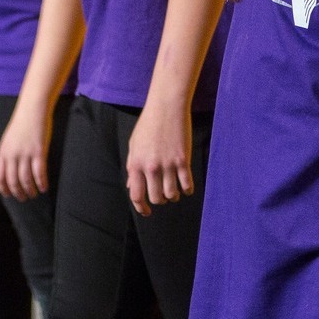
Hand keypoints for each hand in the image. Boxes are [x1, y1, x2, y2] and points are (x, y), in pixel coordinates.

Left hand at [0, 99, 51, 201]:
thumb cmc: (22, 122)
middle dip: (18, 193)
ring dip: (30, 190)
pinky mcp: (39, 151)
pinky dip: (41, 182)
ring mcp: (25, 153)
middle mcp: (12, 154)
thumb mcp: (9, 139)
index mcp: (3, 152)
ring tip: (34, 194)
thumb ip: (8, 153)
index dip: (4, 189)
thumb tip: (10, 169)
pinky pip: (39, 172)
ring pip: (25, 179)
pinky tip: (44, 187)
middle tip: (24, 198)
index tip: (9, 195)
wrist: (33, 107)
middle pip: (13, 181)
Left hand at [125, 98, 191, 215]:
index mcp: (136, 164)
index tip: (147, 211)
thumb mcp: (134, 145)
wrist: (167, 107)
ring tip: (174, 190)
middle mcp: (150, 167)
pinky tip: (186, 186)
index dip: (141, 208)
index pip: (136, 195)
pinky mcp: (183, 160)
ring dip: (173, 196)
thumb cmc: (149, 124)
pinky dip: (187, 189)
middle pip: (156, 198)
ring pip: (171, 194)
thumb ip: (132, 166)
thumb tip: (131, 187)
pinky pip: (186, 185)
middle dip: (159, 200)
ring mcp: (167, 164)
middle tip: (163, 195)